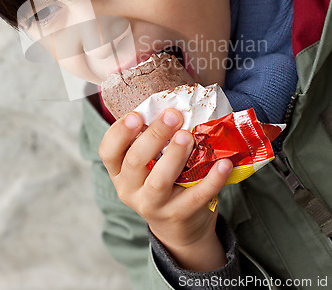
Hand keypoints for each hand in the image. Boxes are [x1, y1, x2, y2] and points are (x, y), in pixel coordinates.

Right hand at [99, 108, 232, 270]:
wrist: (178, 227)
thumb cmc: (161, 181)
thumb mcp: (147, 165)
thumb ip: (152, 140)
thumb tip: (172, 105)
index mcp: (119, 172)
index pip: (107, 152)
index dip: (119, 132)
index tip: (135, 115)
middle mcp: (130, 189)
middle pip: (134, 162)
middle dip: (153, 136)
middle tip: (172, 116)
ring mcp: (153, 205)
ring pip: (159, 181)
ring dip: (174, 155)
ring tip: (188, 136)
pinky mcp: (180, 215)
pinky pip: (196, 196)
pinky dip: (212, 179)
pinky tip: (223, 163)